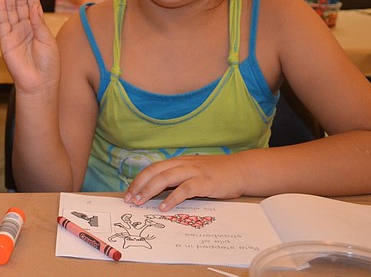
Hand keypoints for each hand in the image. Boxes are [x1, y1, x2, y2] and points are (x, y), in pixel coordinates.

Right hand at [0, 0, 59, 93]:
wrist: (39, 84)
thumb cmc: (48, 65)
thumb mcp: (47, 40)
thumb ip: (38, 23)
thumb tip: (32, 5)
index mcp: (37, 27)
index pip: (31, 5)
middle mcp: (24, 28)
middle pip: (19, 4)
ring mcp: (14, 33)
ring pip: (10, 10)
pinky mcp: (5, 41)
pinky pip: (2, 23)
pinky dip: (0, 11)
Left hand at [125, 154, 247, 210]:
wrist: (241, 170)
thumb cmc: (216, 173)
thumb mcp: (193, 171)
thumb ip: (178, 178)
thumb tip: (158, 191)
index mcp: (178, 162)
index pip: (153, 169)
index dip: (139, 180)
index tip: (128, 193)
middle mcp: (183, 164)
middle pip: (154, 172)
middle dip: (139, 185)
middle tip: (129, 199)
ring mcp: (193, 172)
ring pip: (165, 178)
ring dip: (150, 190)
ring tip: (140, 202)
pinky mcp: (204, 182)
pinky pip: (184, 189)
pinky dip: (172, 198)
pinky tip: (164, 207)